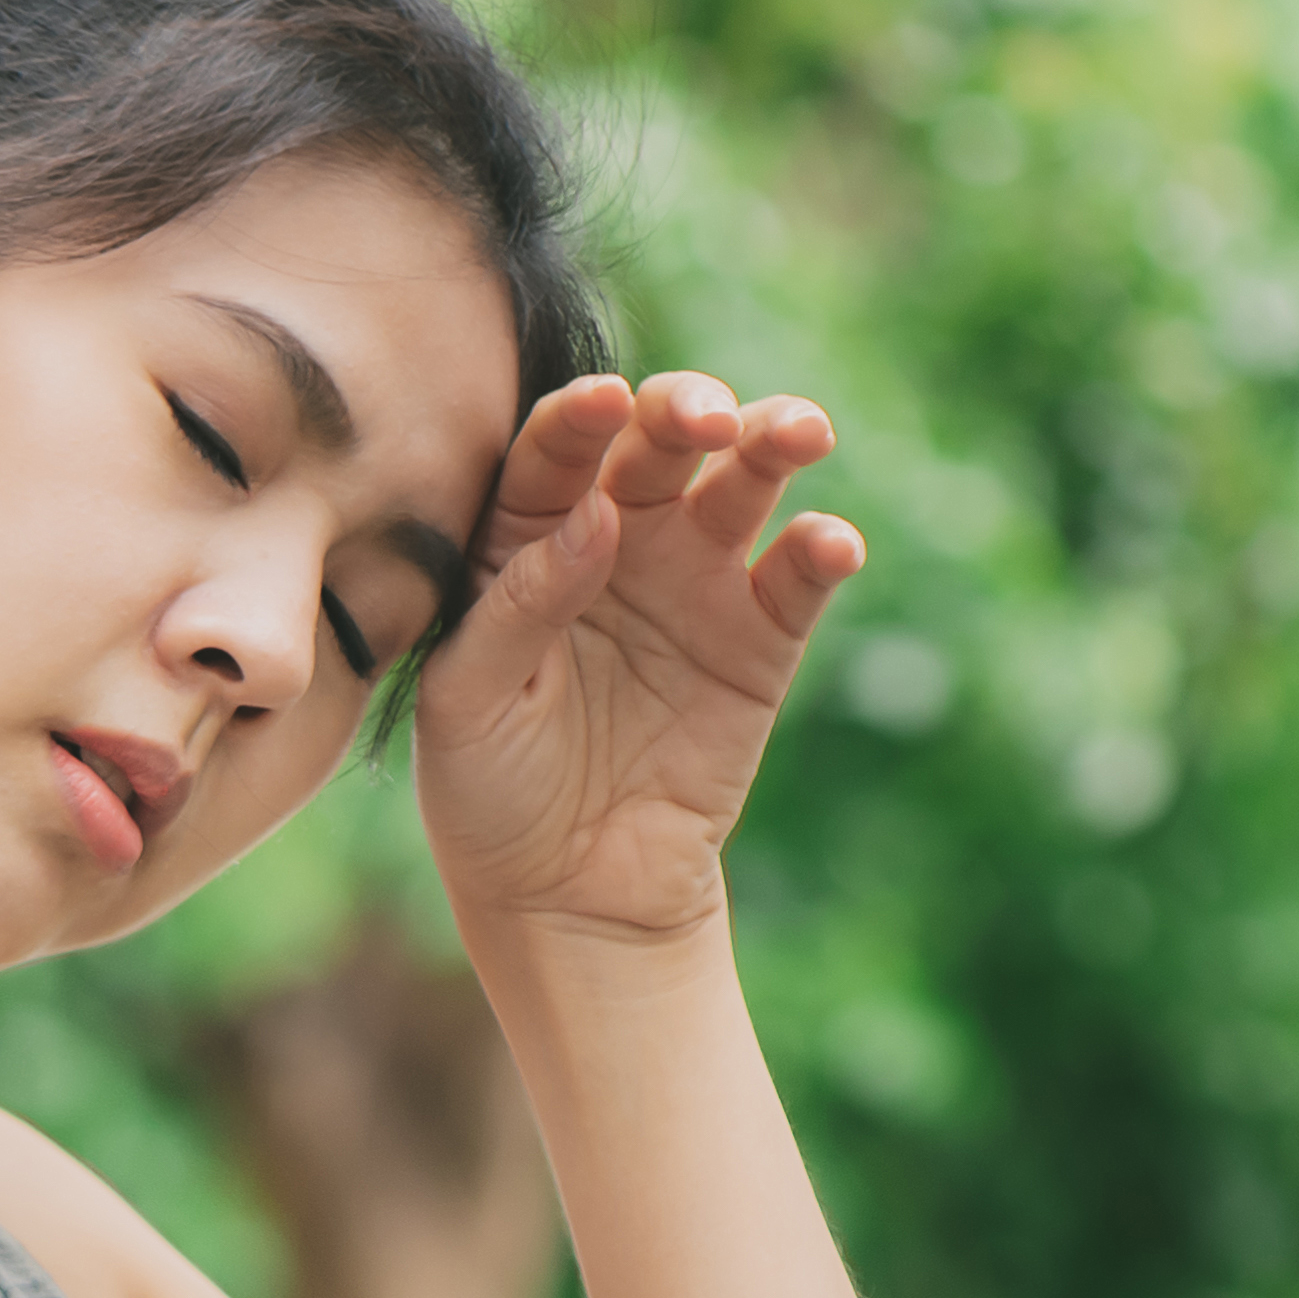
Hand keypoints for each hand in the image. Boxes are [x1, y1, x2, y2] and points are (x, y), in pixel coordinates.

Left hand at [406, 368, 870, 943]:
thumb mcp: (466, 703)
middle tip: (707, 418)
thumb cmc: (490, 793)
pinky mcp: (761, 640)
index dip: (578, 420)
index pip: (553, 455)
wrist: (571, 896)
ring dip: (773, 443)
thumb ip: (518, 604)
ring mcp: (696, 582)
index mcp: (526, 538)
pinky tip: (832, 543)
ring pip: (742, 484)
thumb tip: (595, 512)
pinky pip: (798, 579)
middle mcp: (617, 538)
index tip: (603, 401)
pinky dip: (823, 550)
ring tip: (800, 433)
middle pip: (657, 447)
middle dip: (687, 411)